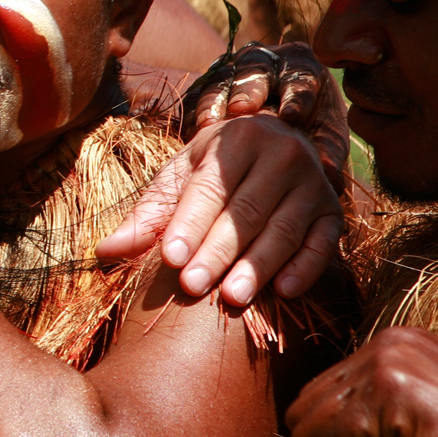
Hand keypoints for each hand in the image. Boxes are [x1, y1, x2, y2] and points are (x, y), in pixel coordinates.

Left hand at [95, 112, 343, 304]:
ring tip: (232, 297)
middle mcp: (282, 154)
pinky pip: (322, 242)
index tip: (171, 260)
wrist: (271, 149)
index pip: (210, 189)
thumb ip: (145, 217)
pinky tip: (284, 291)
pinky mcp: (333, 210)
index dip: (190, 225)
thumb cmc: (214, 171)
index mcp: (236, 139)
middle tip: (193, 287)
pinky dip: (306, 267)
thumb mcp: (177, 181)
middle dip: (218, 252)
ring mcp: (313, 182)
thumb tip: (104, 251)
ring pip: (284, 229)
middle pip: (245, 213)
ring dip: (258, 266)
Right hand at [183, 42, 348, 191]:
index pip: (300, 77)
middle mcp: (265, 64)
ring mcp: (230, 73)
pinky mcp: (203, 90)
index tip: (292, 117)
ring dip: (216, 99)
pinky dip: (196, 111)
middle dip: (249, 88)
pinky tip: (196, 129)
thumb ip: (328, 155)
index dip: (295, 95)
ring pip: (222, 78)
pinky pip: (196, 95)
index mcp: (301, 71)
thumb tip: (331, 177)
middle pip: (256, 67)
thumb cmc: (307, 137)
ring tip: (211, 121)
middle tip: (244, 108)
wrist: (272, 140)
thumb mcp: (322, 144)